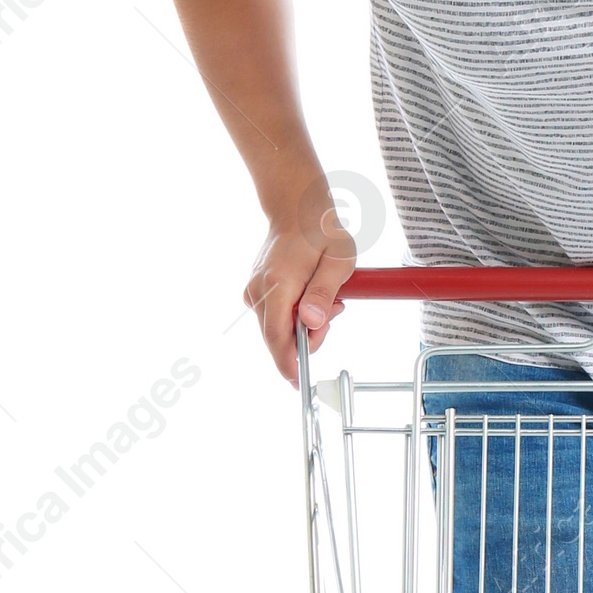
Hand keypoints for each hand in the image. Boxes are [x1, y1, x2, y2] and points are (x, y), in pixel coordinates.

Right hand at [244, 178, 356, 384]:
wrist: (298, 209)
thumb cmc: (322, 233)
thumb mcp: (338, 262)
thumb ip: (324, 294)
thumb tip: (311, 324)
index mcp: (278, 284)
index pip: (277, 337)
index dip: (287, 364)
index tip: (298, 383)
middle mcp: (259, 290)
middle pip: (278, 337)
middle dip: (308, 337)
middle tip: (335, 309)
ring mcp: (254, 291)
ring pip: (278, 328)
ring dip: (304, 324)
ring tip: (328, 296)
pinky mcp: (256, 291)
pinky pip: (275, 316)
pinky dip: (295, 315)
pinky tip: (311, 295)